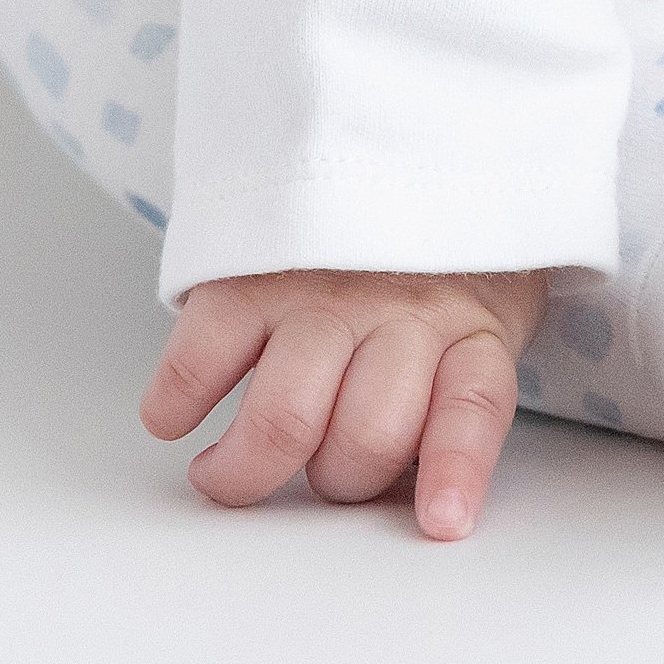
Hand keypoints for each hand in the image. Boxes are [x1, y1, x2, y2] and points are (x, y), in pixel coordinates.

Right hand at [141, 267, 551, 538]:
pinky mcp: (250, 271)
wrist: (397, 143)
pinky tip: (177, 418)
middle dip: (333, 484)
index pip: (472, 405)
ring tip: (229, 469)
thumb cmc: (440, 257)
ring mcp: (322, 287)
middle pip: (366, 434)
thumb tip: (420, 505)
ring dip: (244, 469)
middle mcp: (398, 308)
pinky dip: (177, 403)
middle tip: (311, 475)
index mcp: (469, 325)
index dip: (455, 468)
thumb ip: (457, 395)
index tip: (442, 521)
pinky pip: (201, 354)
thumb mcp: (486, 310)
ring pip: (284, 413)